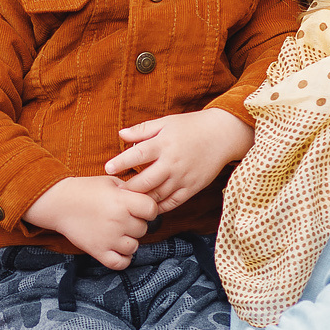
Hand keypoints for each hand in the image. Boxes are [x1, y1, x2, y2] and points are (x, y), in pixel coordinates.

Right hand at [24, 174, 158, 270]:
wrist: (59, 203)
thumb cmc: (86, 190)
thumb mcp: (111, 182)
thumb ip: (131, 190)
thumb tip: (149, 197)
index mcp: (122, 201)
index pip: (152, 210)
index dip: (149, 209)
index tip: (140, 208)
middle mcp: (118, 221)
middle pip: (143, 229)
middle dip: (136, 224)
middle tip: (122, 218)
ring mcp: (109, 238)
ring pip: (134, 247)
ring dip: (129, 241)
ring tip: (117, 232)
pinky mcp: (98, 251)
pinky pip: (121, 263)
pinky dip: (122, 258)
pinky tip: (117, 248)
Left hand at [105, 109, 253, 214]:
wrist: (222, 135)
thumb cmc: (191, 127)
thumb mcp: (166, 123)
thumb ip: (142, 130)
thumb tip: (120, 134)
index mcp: (164, 144)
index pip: (138, 155)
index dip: (121, 162)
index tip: (107, 169)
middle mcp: (172, 162)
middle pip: (145, 182)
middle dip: (129, 188)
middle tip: (116, 192)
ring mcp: (183, 177)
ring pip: (157, 195)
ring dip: (141, 199)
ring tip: (129, 201)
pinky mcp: (192, 188)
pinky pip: (172, 203)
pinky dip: (158, 207)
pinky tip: (148, 206)